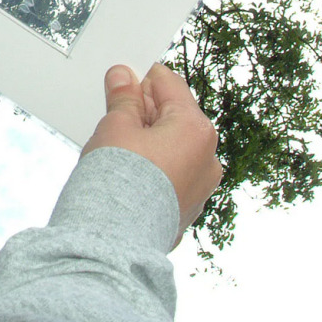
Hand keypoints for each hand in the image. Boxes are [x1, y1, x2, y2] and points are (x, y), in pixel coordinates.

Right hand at [82, 63, 220, 239]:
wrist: (115, 242)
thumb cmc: (118, 183)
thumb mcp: (115, 128)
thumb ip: (124, 99)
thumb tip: (125, 78)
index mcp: (196, 130)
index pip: (170, 85)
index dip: (141, 78)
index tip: (121, 80)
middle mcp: (208, 158)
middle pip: (174, 117)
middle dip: (144, 113)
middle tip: (113, 117)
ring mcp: (201, 187)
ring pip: (173, 148)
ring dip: (148, 142)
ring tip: (116, 151)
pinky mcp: (187, 209)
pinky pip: (171, 176)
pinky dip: (152, 169)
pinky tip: (126, 176)